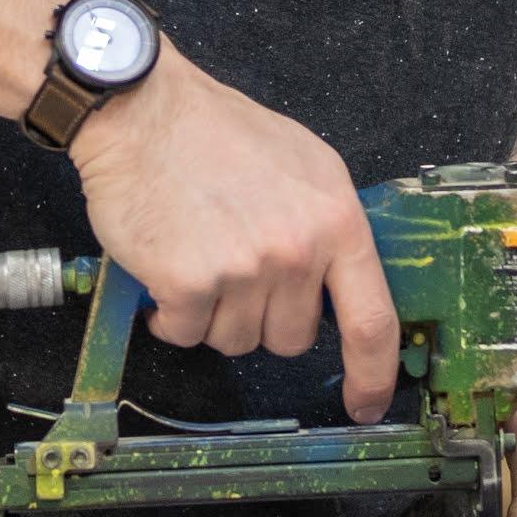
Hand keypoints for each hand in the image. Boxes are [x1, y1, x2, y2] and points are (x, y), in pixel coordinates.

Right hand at [67, 45, 396, 422]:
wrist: (143, 112)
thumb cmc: (218, 132)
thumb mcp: (305, 166)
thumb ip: (328, 228)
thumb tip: (338, 290)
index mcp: (336, 220)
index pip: (372, 320)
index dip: (373, 375)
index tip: (366, 405)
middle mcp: (297, 250)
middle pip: (291, 338)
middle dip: (262, 318)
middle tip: (235, 269)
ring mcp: (243, 269)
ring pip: (236, 340)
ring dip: (213, 314)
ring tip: (197, 257)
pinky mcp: (188, 283)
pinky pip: (186, 334)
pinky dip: (170, 316)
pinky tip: (164, 272)